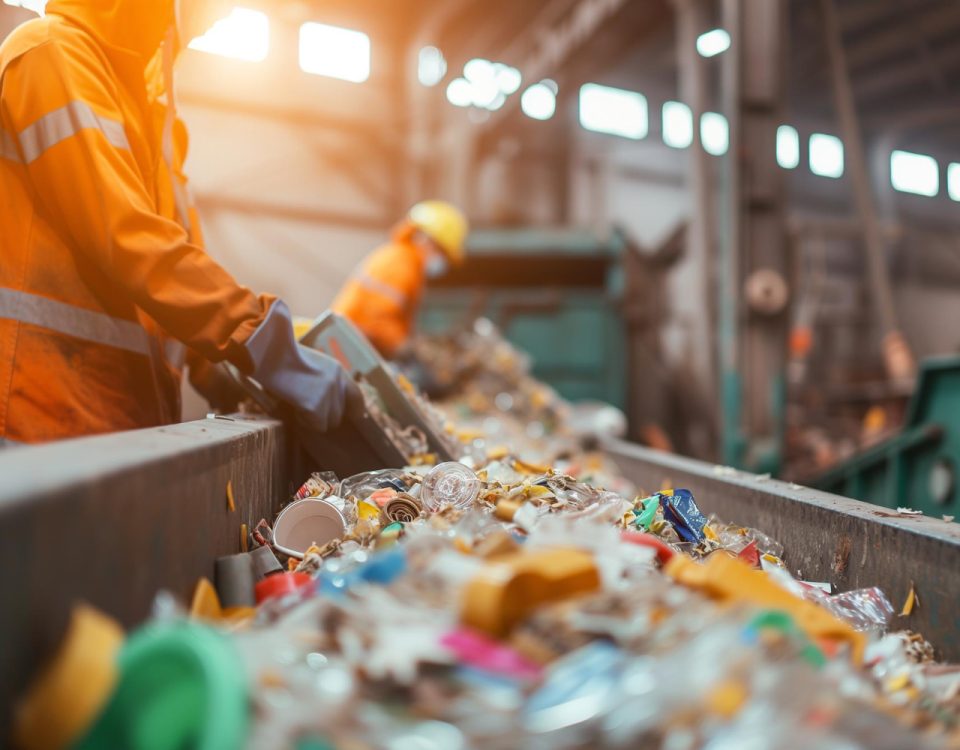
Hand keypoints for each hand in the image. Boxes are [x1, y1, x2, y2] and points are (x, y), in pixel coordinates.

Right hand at [244, 301, 360, 431]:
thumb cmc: (280, 357)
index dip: (354, 409)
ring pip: (327, 422)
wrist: (269, 353)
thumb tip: (325, 405)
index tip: (352, 416)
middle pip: (339, 414)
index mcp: (338, 370)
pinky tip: (293, 405)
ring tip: (296, 402)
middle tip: (304, 405)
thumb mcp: (311, 364)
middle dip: (323, 414)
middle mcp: (338, 382)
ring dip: (312, 418)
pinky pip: (315, 425)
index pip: (357, 396)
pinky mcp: (316, 407)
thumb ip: (323, 381)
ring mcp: (329, 395)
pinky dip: (303, 420)